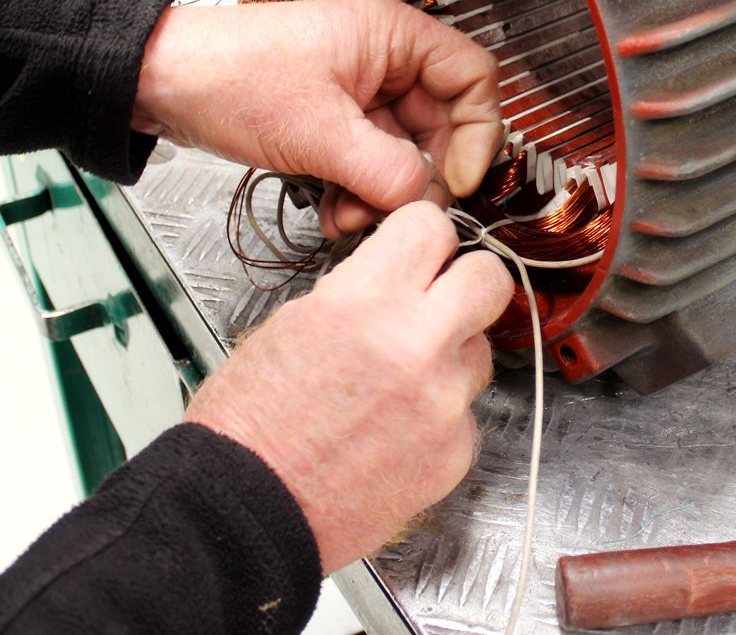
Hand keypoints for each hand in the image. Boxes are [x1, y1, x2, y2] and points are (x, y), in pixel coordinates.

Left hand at [132, 0, 503, 227]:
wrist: (163, 83)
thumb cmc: (232, 77)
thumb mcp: (319, 131)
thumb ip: (386, 171)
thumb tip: (429, 201)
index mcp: (395, 36)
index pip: (475, 77)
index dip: (477, 131)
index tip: (457, 177)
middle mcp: (387, 60)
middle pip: (443, 124)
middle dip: (421, 176)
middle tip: (399, 210)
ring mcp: (363, 91)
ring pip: (406, 151)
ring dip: (385, 193)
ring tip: (351, 217)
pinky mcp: (339, 118)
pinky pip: (372, 161)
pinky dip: (360, 192)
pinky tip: (334, 211)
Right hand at [184, 202, 514, 572]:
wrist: (243, 513)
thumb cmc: (251, 425)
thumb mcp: (293, 322)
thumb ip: (361, 291)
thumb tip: (397, 276)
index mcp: (366, 301)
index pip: (433, 225)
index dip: (426, 234)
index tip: (424, 247)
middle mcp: (415, 344)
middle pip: (488, 278)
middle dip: (469, 280)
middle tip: (446, 295)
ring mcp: (443, 400)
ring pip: (481, 350)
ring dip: (451, 355)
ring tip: (401, 382)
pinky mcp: (454, 451)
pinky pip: (466, 412)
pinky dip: (440, 417)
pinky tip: (397, 430)